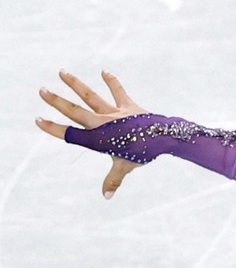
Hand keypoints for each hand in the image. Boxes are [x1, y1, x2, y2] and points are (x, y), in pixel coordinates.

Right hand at [35, 70, 147, 198]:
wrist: (165, 139)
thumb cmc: (143, 154)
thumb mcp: (125, 167)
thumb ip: (113, 179)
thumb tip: (106, 197)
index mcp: (99, 139)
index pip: (71, 134)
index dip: (54, 128)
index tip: (38, 120)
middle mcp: (103, 123)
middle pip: (75, 111)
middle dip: (57, 101)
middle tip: (41, 90)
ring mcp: (115, 112)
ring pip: (91, 96)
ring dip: (76, 84)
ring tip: (62, 71)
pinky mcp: (128, 106)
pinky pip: (118, 91)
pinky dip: (112, 81)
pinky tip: (104, 71)